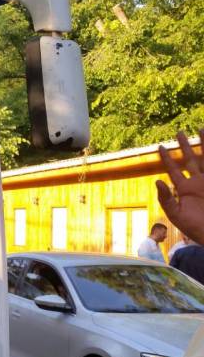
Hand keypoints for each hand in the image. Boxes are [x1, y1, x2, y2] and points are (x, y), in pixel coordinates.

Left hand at [156, 129, 203, 244]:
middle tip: (179, 132)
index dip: (167, 158)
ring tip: (201, 128)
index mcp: (185, 188)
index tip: (160, 146)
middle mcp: (198, 182)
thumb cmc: (195, 228)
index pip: (174, 170)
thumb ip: (166, 198)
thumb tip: (156, 181)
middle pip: (190, 159)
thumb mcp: (176, 214)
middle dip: (185, 146)